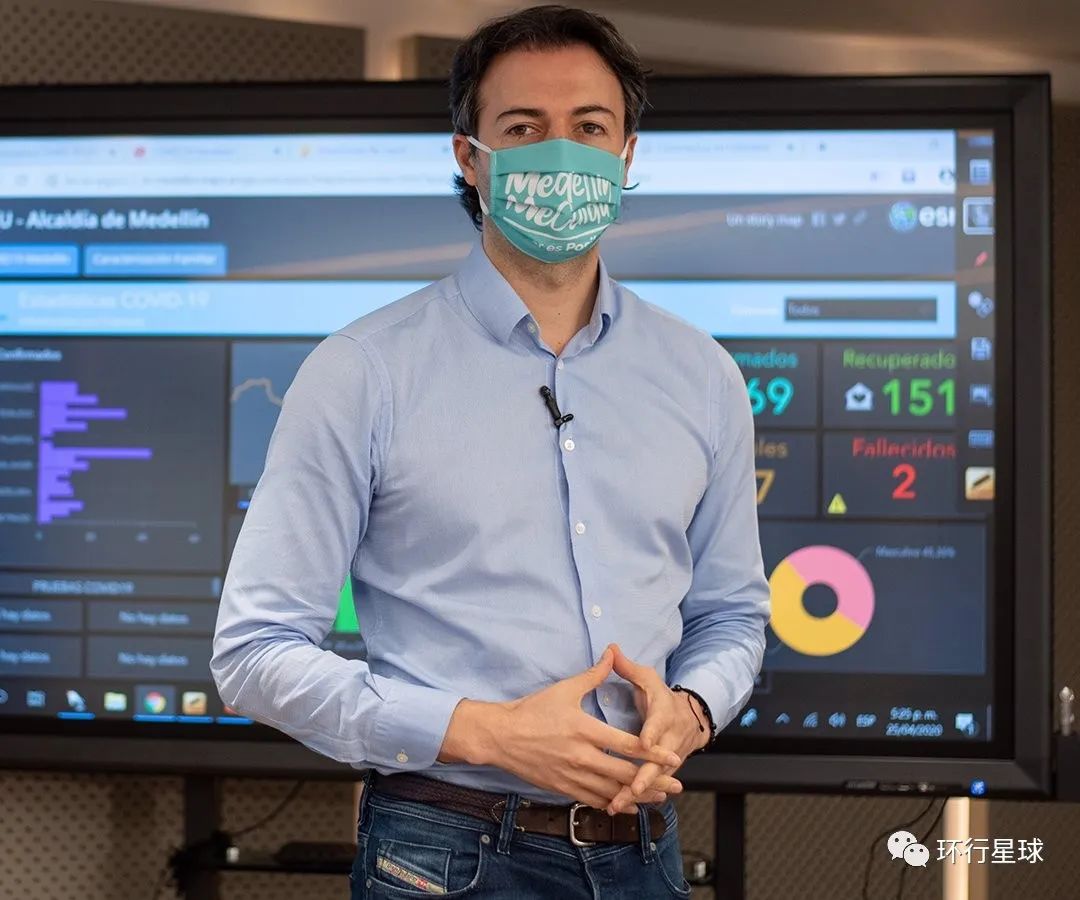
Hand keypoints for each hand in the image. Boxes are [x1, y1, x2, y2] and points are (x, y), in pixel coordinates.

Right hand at [438, 645, 684, 810]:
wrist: (500, 736)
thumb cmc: (532, 711)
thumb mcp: (564, 689)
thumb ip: (593, 675)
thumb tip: (611, 653)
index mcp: (584, 730)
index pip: (626, 745)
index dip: (652, 752)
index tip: (672, 757)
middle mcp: (581, 757)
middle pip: (624, 774)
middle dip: (653, 781)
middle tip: (677, 786)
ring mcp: (571, 775)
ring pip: (611, 792)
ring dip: (637, 797)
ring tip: (659, 800)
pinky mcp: (562, 787)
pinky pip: (592, 800)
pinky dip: (612, 803)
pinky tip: (625, 806)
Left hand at [606, 645, 708, 814]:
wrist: (690, 717)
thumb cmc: (661, 697)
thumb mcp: (648, 679)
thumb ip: (628, 667)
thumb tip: (611, 648)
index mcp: (665, 713)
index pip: (659, 723)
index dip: (652, 733)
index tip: (644, 742)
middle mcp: (670, 739)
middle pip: (659, 759)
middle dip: (645, 775)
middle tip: (631, 787)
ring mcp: (669, 757)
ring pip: (655, 778)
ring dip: (639, 792)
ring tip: (618, 803)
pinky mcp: (664, 770)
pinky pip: (652, 786)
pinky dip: (639, 798)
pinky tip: (621, 807)